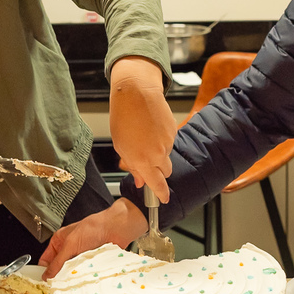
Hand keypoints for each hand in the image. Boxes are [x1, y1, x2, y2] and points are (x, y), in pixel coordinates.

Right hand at [38, 199, 148, 276]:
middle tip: (59, 286)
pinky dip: (84, 277)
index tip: (45, 284)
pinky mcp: (91, 263)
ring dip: (73, 278)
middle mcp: (69, 250)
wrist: (117, 228)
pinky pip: (84, 274)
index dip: (45, 272)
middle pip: (59, 269)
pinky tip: (84, 280)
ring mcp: (81, 257)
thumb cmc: (94, 228)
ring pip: (72, 273)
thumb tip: (47, 275)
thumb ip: (57, 261)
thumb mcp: (71, 244)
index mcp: (59, 241)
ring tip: (73, 283)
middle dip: (59, 277)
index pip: (46, 260)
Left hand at [109, 56, 175, 203]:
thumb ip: (133, 165)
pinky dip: (162, 139)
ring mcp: (167, 143)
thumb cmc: (124, 117)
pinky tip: (151, 128)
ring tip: (144, 137)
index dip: (161, 194)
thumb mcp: (121, 146)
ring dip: (159, 153)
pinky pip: (169, 142)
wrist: (136, 93)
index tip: (163, 200)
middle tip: (149, 162)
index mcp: (141, 160)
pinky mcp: (173, 131)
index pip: (156, 185)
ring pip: (166, 156)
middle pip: (165, 172)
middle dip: (159, 172)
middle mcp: (157, 154)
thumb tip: (141, 181)